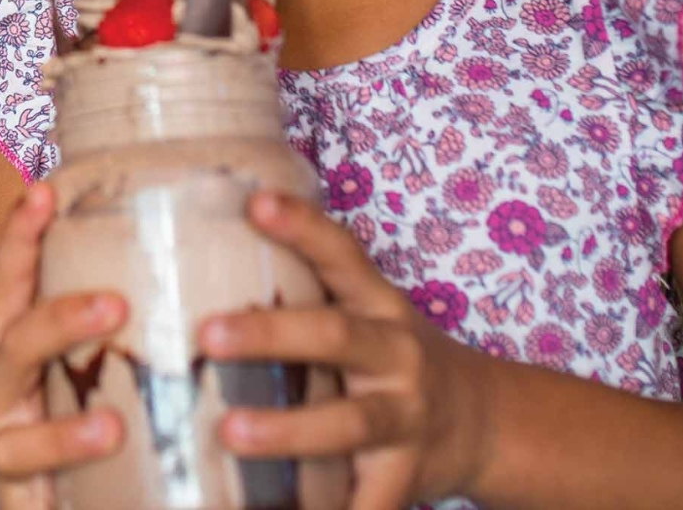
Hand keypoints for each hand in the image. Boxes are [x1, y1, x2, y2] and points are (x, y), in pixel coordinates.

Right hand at [0, 184, 126, 506]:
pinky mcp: (20, 501)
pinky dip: (53, 507)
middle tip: (117, 304)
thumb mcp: (43, 336)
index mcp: (4, 336)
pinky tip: (77, 502)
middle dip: (62, 322)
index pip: (10, 277)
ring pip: (22, 444)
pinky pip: (35, 507)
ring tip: (111, 428)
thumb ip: (78, 288)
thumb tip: (132, 205)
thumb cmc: (31, 387)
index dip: (22, 235)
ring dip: (65, 437)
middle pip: (18, 347)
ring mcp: (3, 447)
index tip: (45, 191)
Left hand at [201, 191, 492, 509]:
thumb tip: (199, 257)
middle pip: (335, 335)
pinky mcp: (407, 475)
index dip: (302, 227)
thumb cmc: (392, 357)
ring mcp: (406, 416)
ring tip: (230, 432)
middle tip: (208, 334)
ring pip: (349, 421)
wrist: (482, 421)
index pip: (342, 254)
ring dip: (287, 429)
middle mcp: (396, 353)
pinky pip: (369, 501)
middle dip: (270, 334)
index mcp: (379, 305)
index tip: (255, 202)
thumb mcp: (366, 313)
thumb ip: (306, 292)